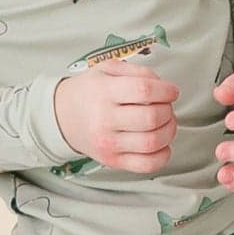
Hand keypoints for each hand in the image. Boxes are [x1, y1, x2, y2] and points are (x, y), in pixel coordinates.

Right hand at [54, 62, 178, 174]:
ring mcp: (109, 144)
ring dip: (169, 131)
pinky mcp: (113, 161)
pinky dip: (163, 156)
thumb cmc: (88, 92)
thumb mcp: (107, 69)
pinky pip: (146, 165)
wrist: (62, 117)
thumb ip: (138, 71)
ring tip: (165, 123)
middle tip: (166, 107)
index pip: (144, 91)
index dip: (166, 91)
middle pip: (151, 118)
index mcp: (104, 92)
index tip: (172, 92)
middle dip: (168, 111)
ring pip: (152, 142)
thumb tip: (163, 86)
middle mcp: (105, 120)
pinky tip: (161, 144)